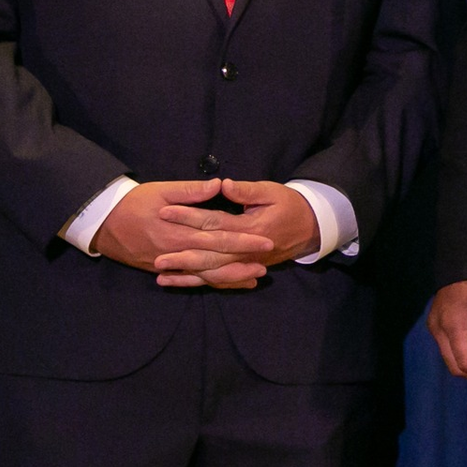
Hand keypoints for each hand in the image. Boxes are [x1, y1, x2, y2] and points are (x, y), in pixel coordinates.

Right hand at [91, 178, 274, 287]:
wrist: (102, 222)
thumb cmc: (134, 202)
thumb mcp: (161, 191)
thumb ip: (191, 191)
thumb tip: (219, 184)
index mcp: (180, 231)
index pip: (218, 237)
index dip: (243, 240)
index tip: (265, 240)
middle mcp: (176, 252)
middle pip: (215, 261)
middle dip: (241, 263)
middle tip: (266, 265)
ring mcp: (169, 264)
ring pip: (204, 275)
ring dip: (230, 277)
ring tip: (253, 278)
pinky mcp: (162, 270)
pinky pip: (190, 280)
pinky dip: (210, 283)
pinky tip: (227, 284)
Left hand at [150, 178, 321, 288]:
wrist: (309, 228)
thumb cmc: (289, 205)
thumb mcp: (271, 192)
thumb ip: (247, 191)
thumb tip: (223, 184)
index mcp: (250, 227)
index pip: (214, 223)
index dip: (189, 216)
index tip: (165, 212)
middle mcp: (245, 250)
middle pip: (209, 253)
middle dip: (181, 254)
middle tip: (156, 254)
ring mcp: (244, 263)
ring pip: (212, 272)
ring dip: (186, 273)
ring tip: (161, 272)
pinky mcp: (243, 269)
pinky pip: (218, 280)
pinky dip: (196, 282)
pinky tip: (177, 282)